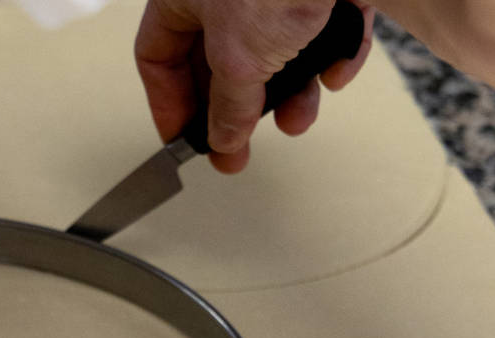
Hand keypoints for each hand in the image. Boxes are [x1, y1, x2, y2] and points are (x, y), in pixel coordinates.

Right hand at [135, 0, 373, 172]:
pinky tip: (336, 71)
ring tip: (300, 118)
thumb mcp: (237, 60)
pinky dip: (331, 57)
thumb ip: (228, 106)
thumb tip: (224, 137)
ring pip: (275, 51)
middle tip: (238, 149)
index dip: (168, 104)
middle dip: (237, 108)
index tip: (183, 141)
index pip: (158, 55)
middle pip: (219, 60)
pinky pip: (323, 32)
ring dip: (290, 93)